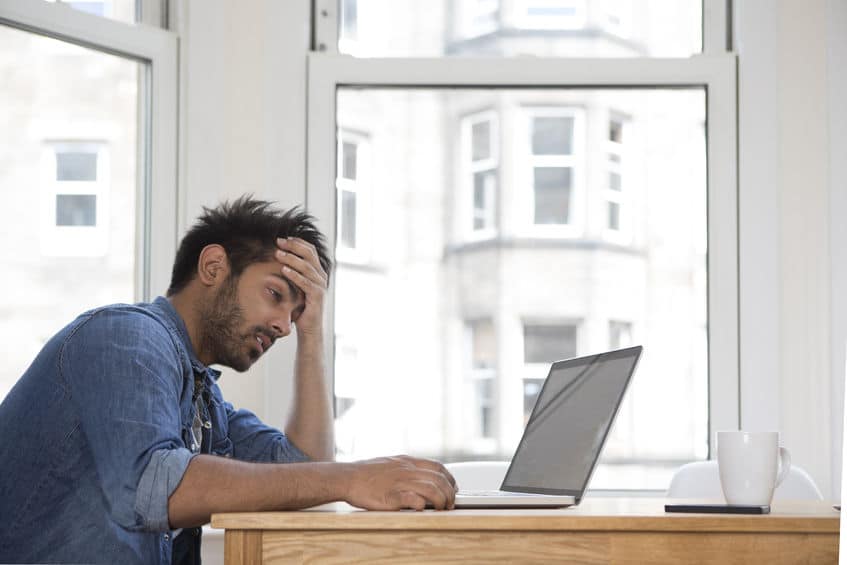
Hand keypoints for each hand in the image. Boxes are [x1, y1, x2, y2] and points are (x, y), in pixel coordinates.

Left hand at [274, 237, 327, 336]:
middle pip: (309, 255)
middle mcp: (321, 277)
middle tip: (279, 242)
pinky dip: (294, 275)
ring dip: (291, 259)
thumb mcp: (295, 287)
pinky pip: (306, 282)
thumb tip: (278, 257)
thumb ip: (292, 273)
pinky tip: (284, 270)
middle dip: (294, 246)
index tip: (283, 239)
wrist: (309, 328)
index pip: (310, 251)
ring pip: (307, 267)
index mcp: (318, 272)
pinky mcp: (317, 296)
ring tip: (278, 254)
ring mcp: (321, 286)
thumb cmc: (300, 308)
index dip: (297, 242)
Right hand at [343, 456, 457, 510]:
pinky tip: (423, 508)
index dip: (449, 478)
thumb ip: (406, 468)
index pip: (437, 467)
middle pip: (439, 479)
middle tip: (449, 503)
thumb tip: (421, 475)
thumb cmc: (366, 473)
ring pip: (431, 489)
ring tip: (441, 508)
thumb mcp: (391, 463)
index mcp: (407, 462)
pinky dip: (422, 505)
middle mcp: (407, 470)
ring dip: (441, 500)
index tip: (453, 487)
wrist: (348, 477)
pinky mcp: (391, 496)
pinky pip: (413, 499)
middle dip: (449, 493)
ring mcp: (400, 482)